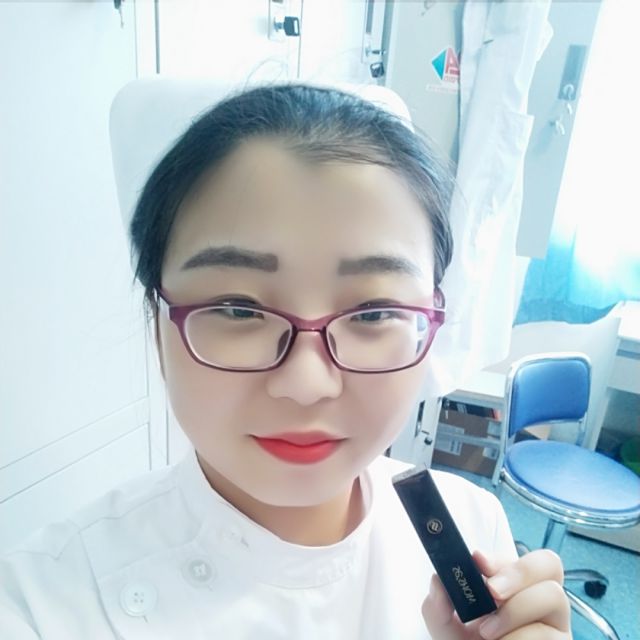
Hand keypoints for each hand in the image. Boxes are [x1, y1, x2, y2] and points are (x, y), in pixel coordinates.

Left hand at [422, 549, 570, 638]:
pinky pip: (550, 634)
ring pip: (553, 595)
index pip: (515, 556)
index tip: (477, 561)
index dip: (498, 556)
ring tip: (488, 633)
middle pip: (549, 563)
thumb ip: (438, 607)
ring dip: (515, 611)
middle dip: (519, 571)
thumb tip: (437, 581)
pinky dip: (519, 638)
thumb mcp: (449, 629)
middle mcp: (538, 599)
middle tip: (492, 592)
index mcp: (512, 587)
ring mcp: (555, 623)